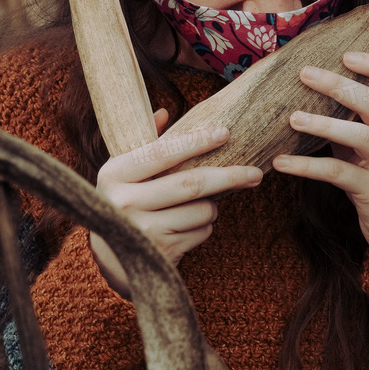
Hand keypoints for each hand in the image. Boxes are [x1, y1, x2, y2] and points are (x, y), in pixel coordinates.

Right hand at [90, 109, 262, 294]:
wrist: (113, 256)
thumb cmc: (125, 204)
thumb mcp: (125, 173)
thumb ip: (144, 144)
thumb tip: (164, 112)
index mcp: (114, 174)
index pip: (163, 152)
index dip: (197, 141)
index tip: (225, 133)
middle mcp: (125, 202)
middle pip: (192, 184)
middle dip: (229, 176)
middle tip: (255, 172)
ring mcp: (144, 230)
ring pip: (203, 210)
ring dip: (212, 207)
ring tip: (197, 206)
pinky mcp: (162, 252)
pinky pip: (202, 231)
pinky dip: (204, 226)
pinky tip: (186, 227)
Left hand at [272, 53, 368, 263]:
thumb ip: (357, 123)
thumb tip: (317, 94)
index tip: (346, 55)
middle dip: (338, 86)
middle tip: (305, 74)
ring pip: (359, 137)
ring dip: (323, 124)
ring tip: (293, 118)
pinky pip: (337, 174)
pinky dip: (307, 166)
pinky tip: (281, 163)